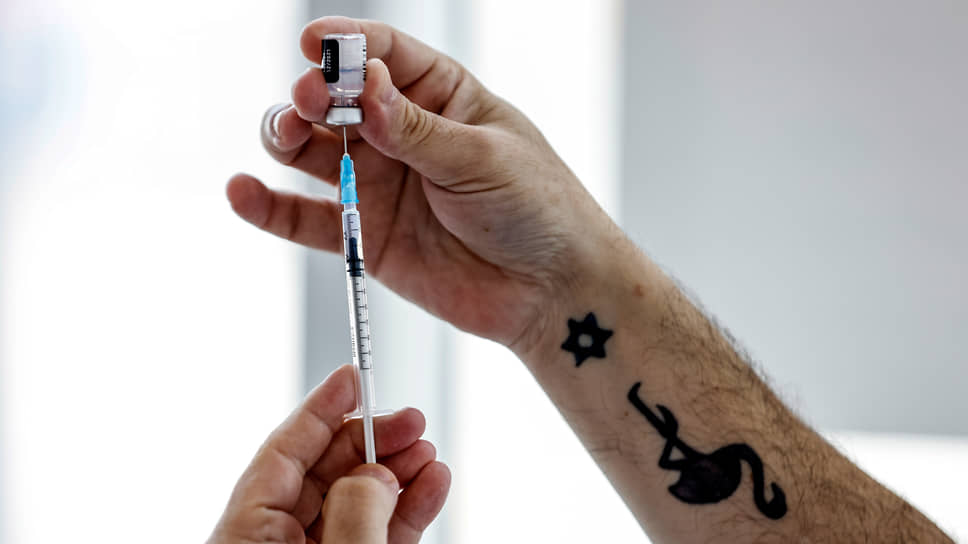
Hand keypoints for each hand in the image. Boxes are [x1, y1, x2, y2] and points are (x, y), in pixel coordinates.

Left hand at [207, 365, 449, 543]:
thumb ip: (354, 512)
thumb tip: (377, 474)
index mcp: (246, 535)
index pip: (281, 452)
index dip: (319, 408)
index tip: (352, 376)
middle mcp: (276, 543)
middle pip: (323, 473)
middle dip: (372, 441)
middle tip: (413, 421)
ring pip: (355, 504)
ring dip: (397, 475)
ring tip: (429, 454)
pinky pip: (376, 534)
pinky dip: (406, 510)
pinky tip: (432, 485)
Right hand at [227, 16, 615, 351]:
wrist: (550, 291)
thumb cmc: (536, 208)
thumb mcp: (481, 158)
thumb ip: (417, 130)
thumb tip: (368, 87)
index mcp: (442, 97)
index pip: (386, 55)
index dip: (347, 45)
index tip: (312, 42)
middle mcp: (402, 135)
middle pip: (339, 101)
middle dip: (315, 94)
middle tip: (309, 101)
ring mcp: (381, 185)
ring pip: (314, 153)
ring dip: (288, 137)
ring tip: (285, 136)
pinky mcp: (367, 236)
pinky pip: (309, 220)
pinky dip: (272, 208)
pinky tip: (243, 192)